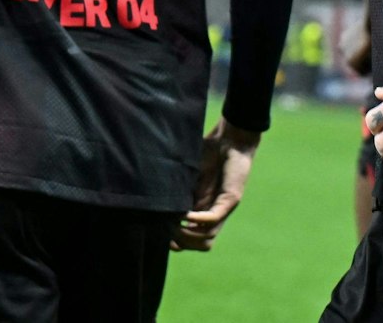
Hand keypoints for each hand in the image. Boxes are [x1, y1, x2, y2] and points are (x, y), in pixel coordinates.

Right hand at [173, 119, 260, 251]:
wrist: (230, 137)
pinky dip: (196, 220)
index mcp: (204, 210)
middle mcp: (214, 213)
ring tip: (172, 223)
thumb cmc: (207, 152)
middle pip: (202, 244)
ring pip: (207, 237)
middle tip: (166, 228)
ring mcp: (224, 208)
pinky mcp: (231, 199)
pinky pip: (212, 219)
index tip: (161, 235)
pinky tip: (184, 214)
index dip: (178, 243)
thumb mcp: (186, 176)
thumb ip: (176, 191)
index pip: (194, 240)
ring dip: (186, 234)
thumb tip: (152, 204)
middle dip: (181, 241)